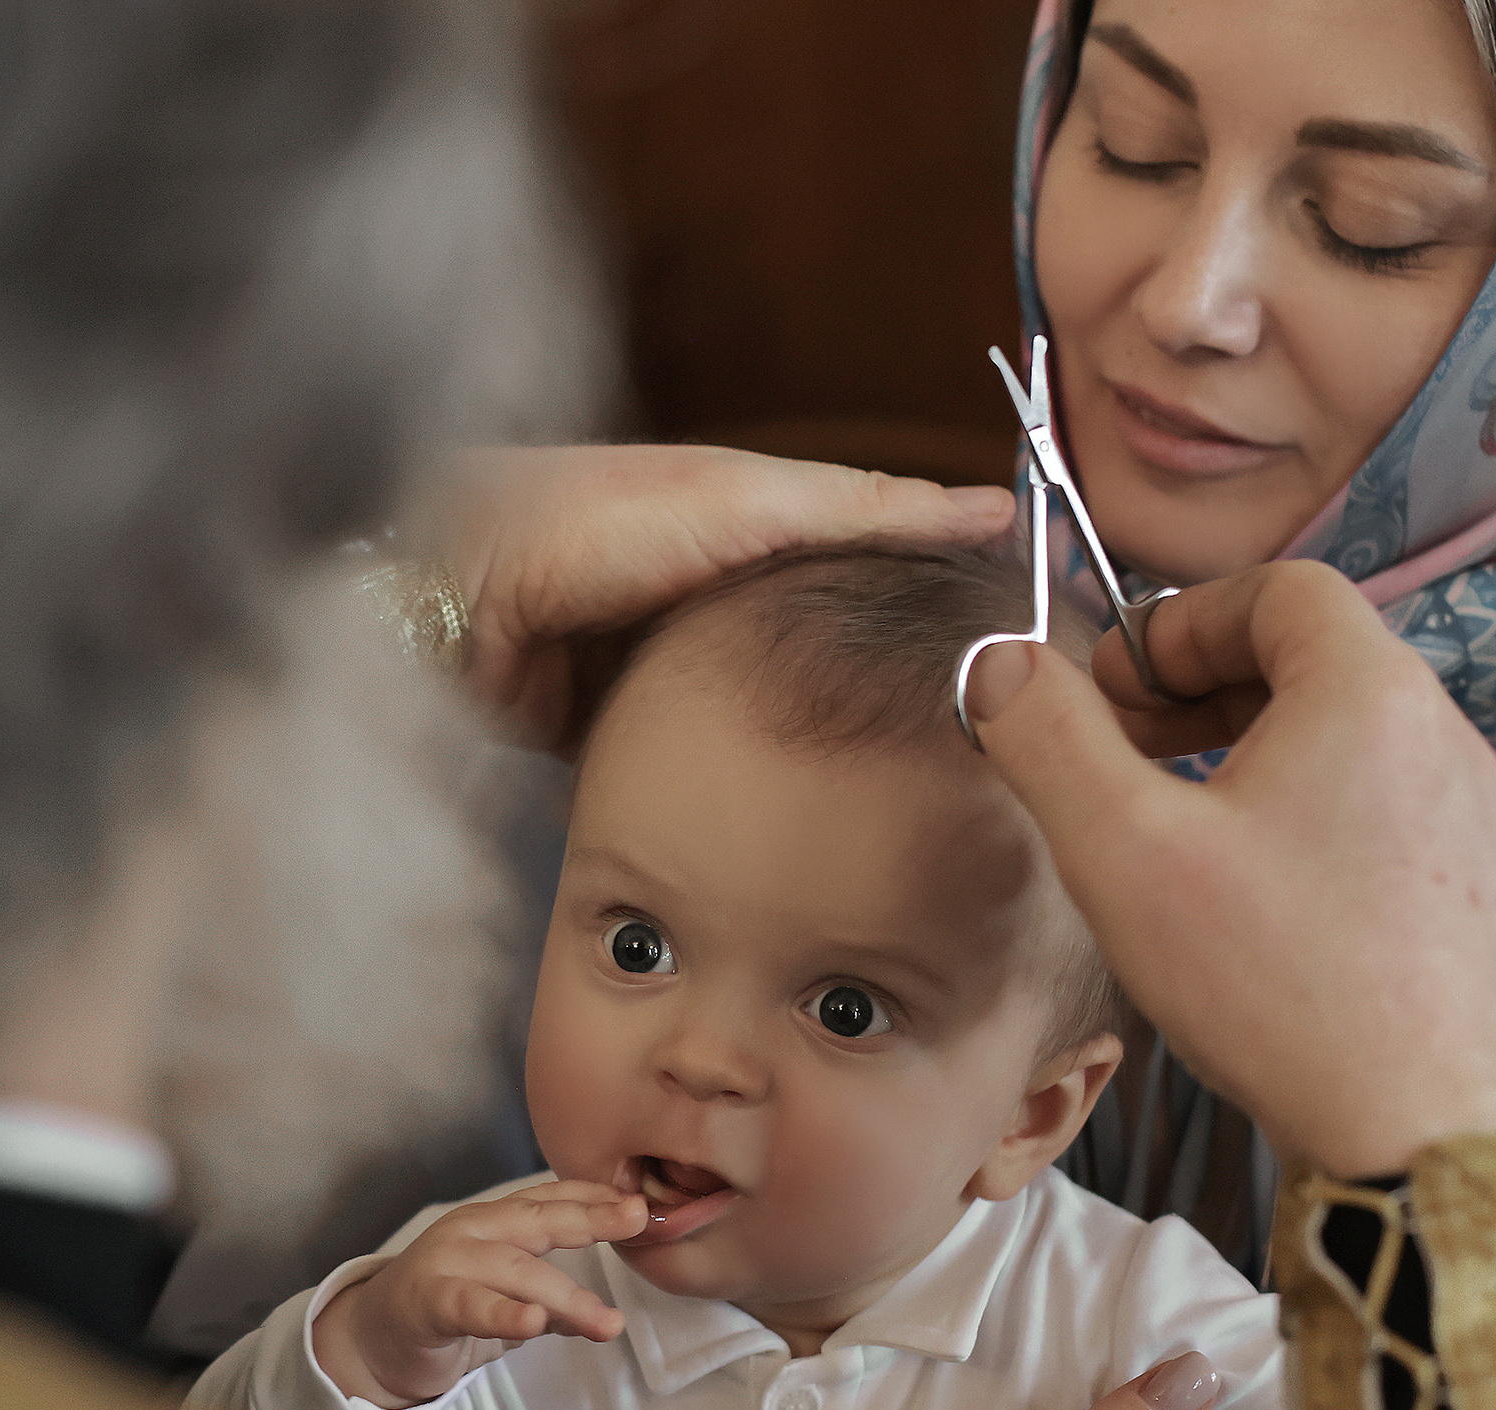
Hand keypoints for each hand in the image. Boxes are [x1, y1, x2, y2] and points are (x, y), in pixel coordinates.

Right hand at [313, 1181, 647, 1409]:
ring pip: (516, 1271)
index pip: (550, 1198)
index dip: (595, 1196)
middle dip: (591, 1218)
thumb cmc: (449, 1308)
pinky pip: (473, 1307)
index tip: (641, 1201)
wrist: (376, 1335)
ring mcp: (448, 1261)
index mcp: (495, 1220)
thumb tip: (607, 1317)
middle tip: (639, 1217)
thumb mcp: (510, 1301)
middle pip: (539, 1219)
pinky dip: (505, 1315)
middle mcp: (473, 1229)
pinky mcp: (429, 1301)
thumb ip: (552, 1304)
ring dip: (565, 1296)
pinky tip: (533, 1324)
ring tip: (607, 1322)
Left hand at [438, 446, 1012, 754]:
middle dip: (895, 684)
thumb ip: (862, 511)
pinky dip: (745, 784)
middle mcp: (719, 593)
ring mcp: (674, 663)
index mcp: (756, 524)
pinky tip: (809, 820)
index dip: (952, 595)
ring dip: (825, 743)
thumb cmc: (591, 521)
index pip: (882, 558)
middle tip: (992, 744)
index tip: (1036, 642)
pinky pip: (708, 760)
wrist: (459, 596)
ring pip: (775, 709)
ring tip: (923, 790)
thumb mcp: (743, 504)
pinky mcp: (627, 729)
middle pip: (832, 642)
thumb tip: (994, 509)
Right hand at [965, 560, 1495, 1178]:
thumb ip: (1050, 740)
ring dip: (1254, 755)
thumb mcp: (1125, 852)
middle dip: (1204, 688)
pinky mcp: (1482, 901)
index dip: (1179, 620)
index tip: (1111, 687)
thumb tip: (998, 665)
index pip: (1280, 589)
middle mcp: (1444, 740)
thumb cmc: (1278, 988)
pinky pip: (1386, 819)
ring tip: (1180, 829)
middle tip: (1124, 749)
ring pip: (1352, 745)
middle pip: (1317, 661)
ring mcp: (1477, 825)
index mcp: (1371, 696)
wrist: (1425, 1137)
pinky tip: (1258, 907)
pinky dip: (1311, 821)